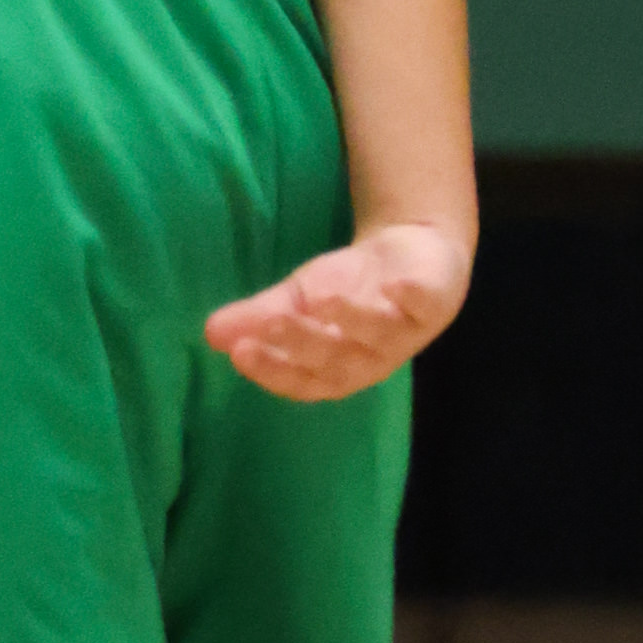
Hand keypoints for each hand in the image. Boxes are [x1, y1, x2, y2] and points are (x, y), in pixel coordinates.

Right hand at [204, 218, 471, 402]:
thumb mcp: (297, 302)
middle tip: (272, 319)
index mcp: (335, 368)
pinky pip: (425, 305)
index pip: (302, 382)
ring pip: (379, 334)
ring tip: (322, 298)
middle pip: (337, 361)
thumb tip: (209, 333)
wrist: (411, 261)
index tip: (240, 351)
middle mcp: (370, 359)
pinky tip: (396, 286)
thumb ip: (257, 319)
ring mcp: (404, 332)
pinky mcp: (433, 302)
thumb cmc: (350, 291)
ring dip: (353, 319)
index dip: (273, 370)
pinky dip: (412, 297)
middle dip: (304, 342)